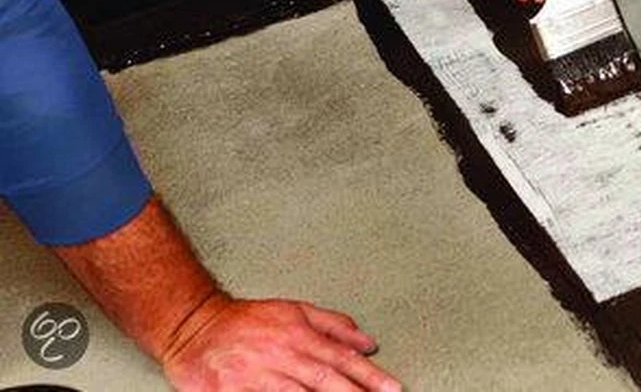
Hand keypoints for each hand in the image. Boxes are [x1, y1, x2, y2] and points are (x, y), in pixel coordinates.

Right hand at [161, 291, 401, 391]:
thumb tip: (368, 342)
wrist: (194, 326)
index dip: (369, 375)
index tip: (392, 388)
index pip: (341, 358)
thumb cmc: (247, 321)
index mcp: (297, 334)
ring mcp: (255, 376)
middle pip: (325, 379)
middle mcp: (280, 354)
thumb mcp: (295, 311)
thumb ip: (333, 325)